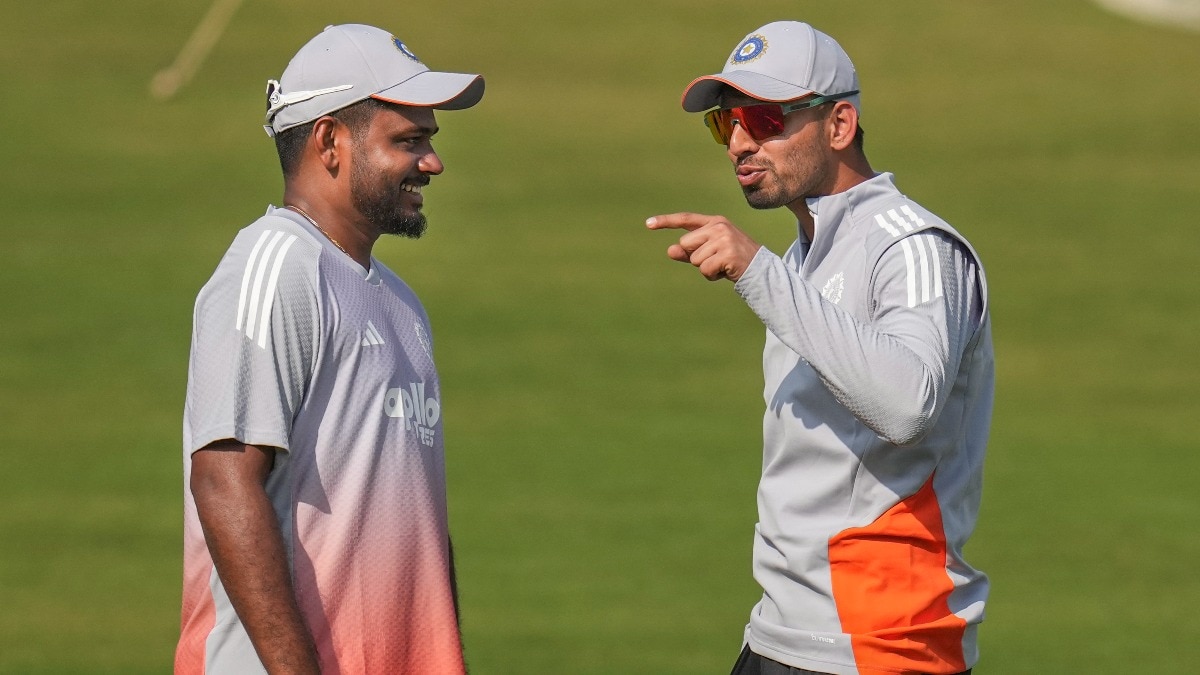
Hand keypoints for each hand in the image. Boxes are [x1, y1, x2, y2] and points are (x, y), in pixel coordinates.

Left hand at [646, 212, 760, 281]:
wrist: (760, 270)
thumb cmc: (733, 261)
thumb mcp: (710, 253)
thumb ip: (690, 252)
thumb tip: (670, 250)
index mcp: (715, 222)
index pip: (686, 219)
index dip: (666, 221)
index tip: (648, 224)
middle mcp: (719, 226)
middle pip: (685, 244)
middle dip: (696, 257)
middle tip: (717, 260)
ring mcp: (724, 239)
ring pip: (694, 259)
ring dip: (706, 268)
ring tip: (723, 266)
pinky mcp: (727, 253)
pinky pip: (704, 269)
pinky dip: (712, 275)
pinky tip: (726, 271)